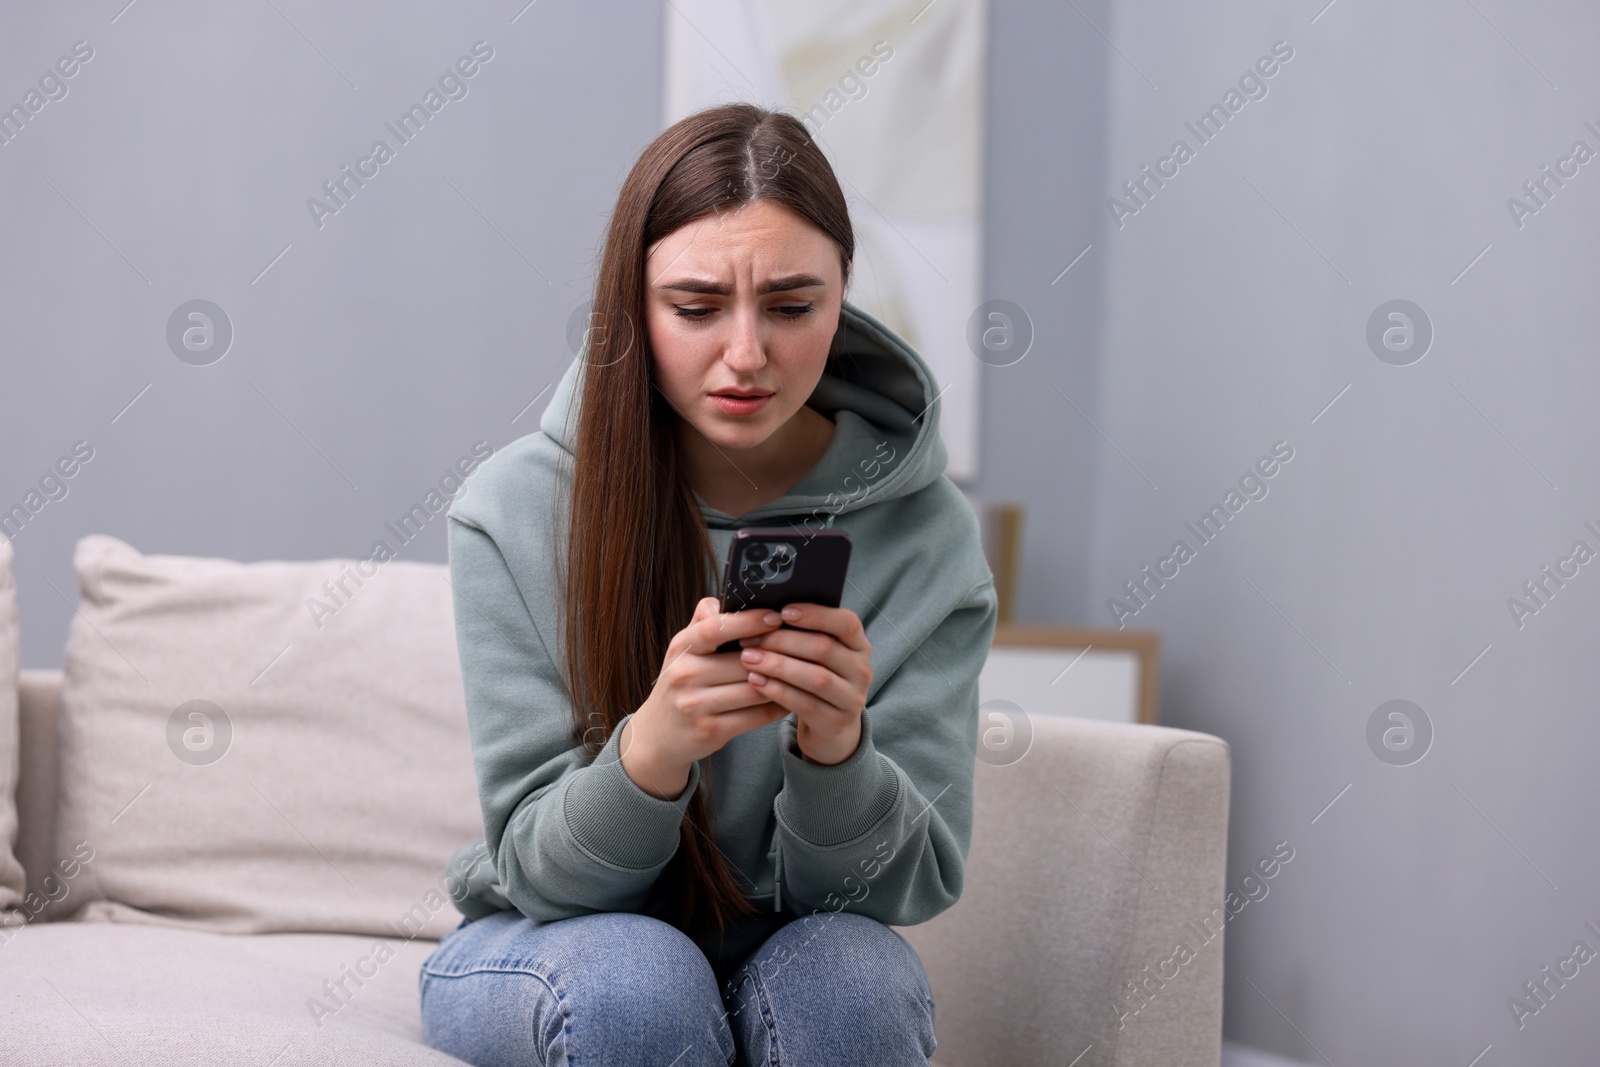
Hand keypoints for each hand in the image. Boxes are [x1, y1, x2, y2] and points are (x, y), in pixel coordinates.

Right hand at [620, 597, 789, 798]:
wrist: (658, 734)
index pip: (716, 628)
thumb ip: (707, 622)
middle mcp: (685, 674)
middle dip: (775, 655)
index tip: (777, 616)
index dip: (748, 621)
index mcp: (682, 647)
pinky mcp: (710, 731)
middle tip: (805, 647)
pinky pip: (754, 716)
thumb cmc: (682, 682)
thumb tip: (739, 597)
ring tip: (803, 671)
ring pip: (754, 690)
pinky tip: (789, 698)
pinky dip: (776, 707)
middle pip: (743, 661)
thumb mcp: (685, 649)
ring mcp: (695, 705)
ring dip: (782, 682)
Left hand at [737, 602, 871, 765]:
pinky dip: (778, 691)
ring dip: (778, 666)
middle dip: (784, 641)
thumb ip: (803, 635)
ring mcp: (852, 699)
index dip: (816, 614)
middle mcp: (861, 670)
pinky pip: (805, 704)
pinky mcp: (836, 723)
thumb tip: (765, 612)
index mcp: (859, 645)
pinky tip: (756, 681)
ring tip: (749, 658)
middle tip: (751, 639)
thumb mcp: (818, 657)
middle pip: (824, 649)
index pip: (847, 622)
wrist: (831, 728)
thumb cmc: (817, 680)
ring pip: (816, 678)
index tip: (783, 611)